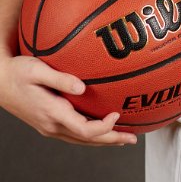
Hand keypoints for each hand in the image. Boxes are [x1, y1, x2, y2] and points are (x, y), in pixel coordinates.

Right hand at [0, 54, 137, 145]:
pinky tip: (101, 129)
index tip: (117, 114)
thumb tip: (82, 87)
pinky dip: (92, 135)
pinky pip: (74, 134)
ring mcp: (49, 127)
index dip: (103, 127)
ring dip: (103, 140)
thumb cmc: (18, 72)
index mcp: (52, 113)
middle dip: (111, 139)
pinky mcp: (48, 123)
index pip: (83, 129)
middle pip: (87, 139)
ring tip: (123, 137)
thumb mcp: (37, 69)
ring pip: (81, 140)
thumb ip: (60, 78)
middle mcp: (51, 125)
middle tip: (132, 138)